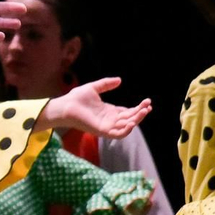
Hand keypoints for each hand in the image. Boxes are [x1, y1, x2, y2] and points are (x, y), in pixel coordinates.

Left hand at [37, 78, 151, 138]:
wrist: (65, 105)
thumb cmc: (76, 98)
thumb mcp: (94, 88)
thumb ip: (106, 84)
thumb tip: (120, 80)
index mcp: (110, 111)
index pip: (128, 111)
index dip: (138, 108)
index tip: (147, 101)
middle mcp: (110, 120)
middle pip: (130, 118)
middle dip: (141, 113)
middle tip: (148, 105)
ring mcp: (107, 126)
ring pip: (127, 126)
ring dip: (137, 120)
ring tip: (144, 111)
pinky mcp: (102, 131)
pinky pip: (118, 134)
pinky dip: (126, 130)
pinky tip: (133, 122)